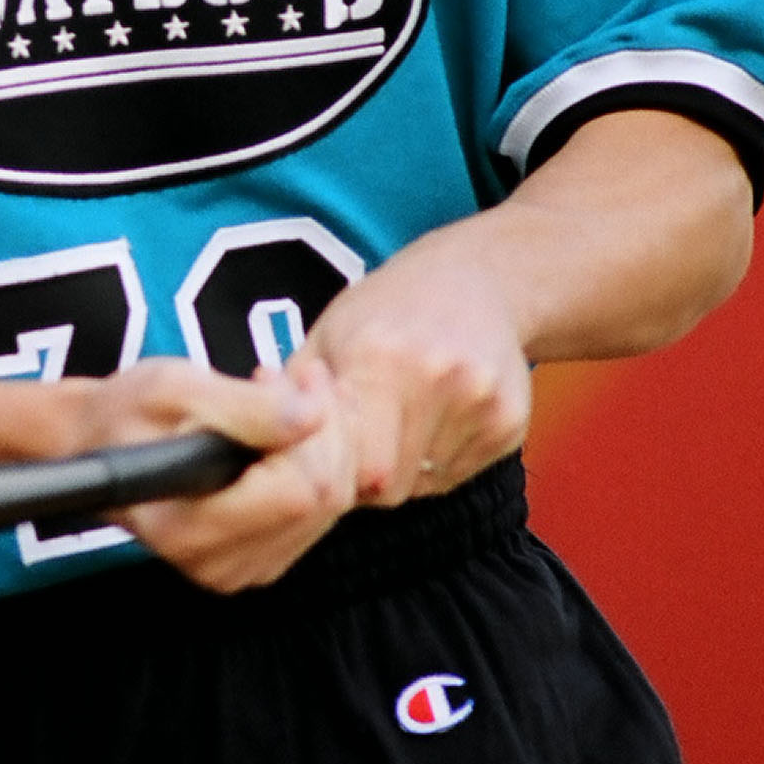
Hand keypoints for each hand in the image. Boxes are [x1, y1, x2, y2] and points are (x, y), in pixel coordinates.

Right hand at [78, 354, 353, 594]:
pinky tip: (287, 428)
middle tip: (294, 375)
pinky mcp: (260, 563)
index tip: (293, 374)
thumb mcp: (171, 387)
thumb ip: (243, 406)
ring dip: (328, 439)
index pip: (299, 490)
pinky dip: (320, 460)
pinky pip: (322, 511)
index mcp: (188, 530)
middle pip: (323, 497)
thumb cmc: (127, 412)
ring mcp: (241, 571)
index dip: (315, 426)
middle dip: (327, 427)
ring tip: (283, 394)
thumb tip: (312, 417)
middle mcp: (218, 566)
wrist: (100, 446)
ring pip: (332, 503)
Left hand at [296, 230, 532, 507]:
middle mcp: (437, 378)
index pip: (350, 467)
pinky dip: (436, 461)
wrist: (481, 278)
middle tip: (360, 439)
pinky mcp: (511, 422)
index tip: (325, 451)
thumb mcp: (328, 334)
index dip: (331, 471)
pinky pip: (457, 474)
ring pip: (422, 485)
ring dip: (401, 469)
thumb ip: (294, 396)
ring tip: (399, 418)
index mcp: (379, 357)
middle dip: (364, 476)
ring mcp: (482, 402)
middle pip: (388, 485)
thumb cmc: (388, 308)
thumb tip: (251, 446)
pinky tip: (434, 417)